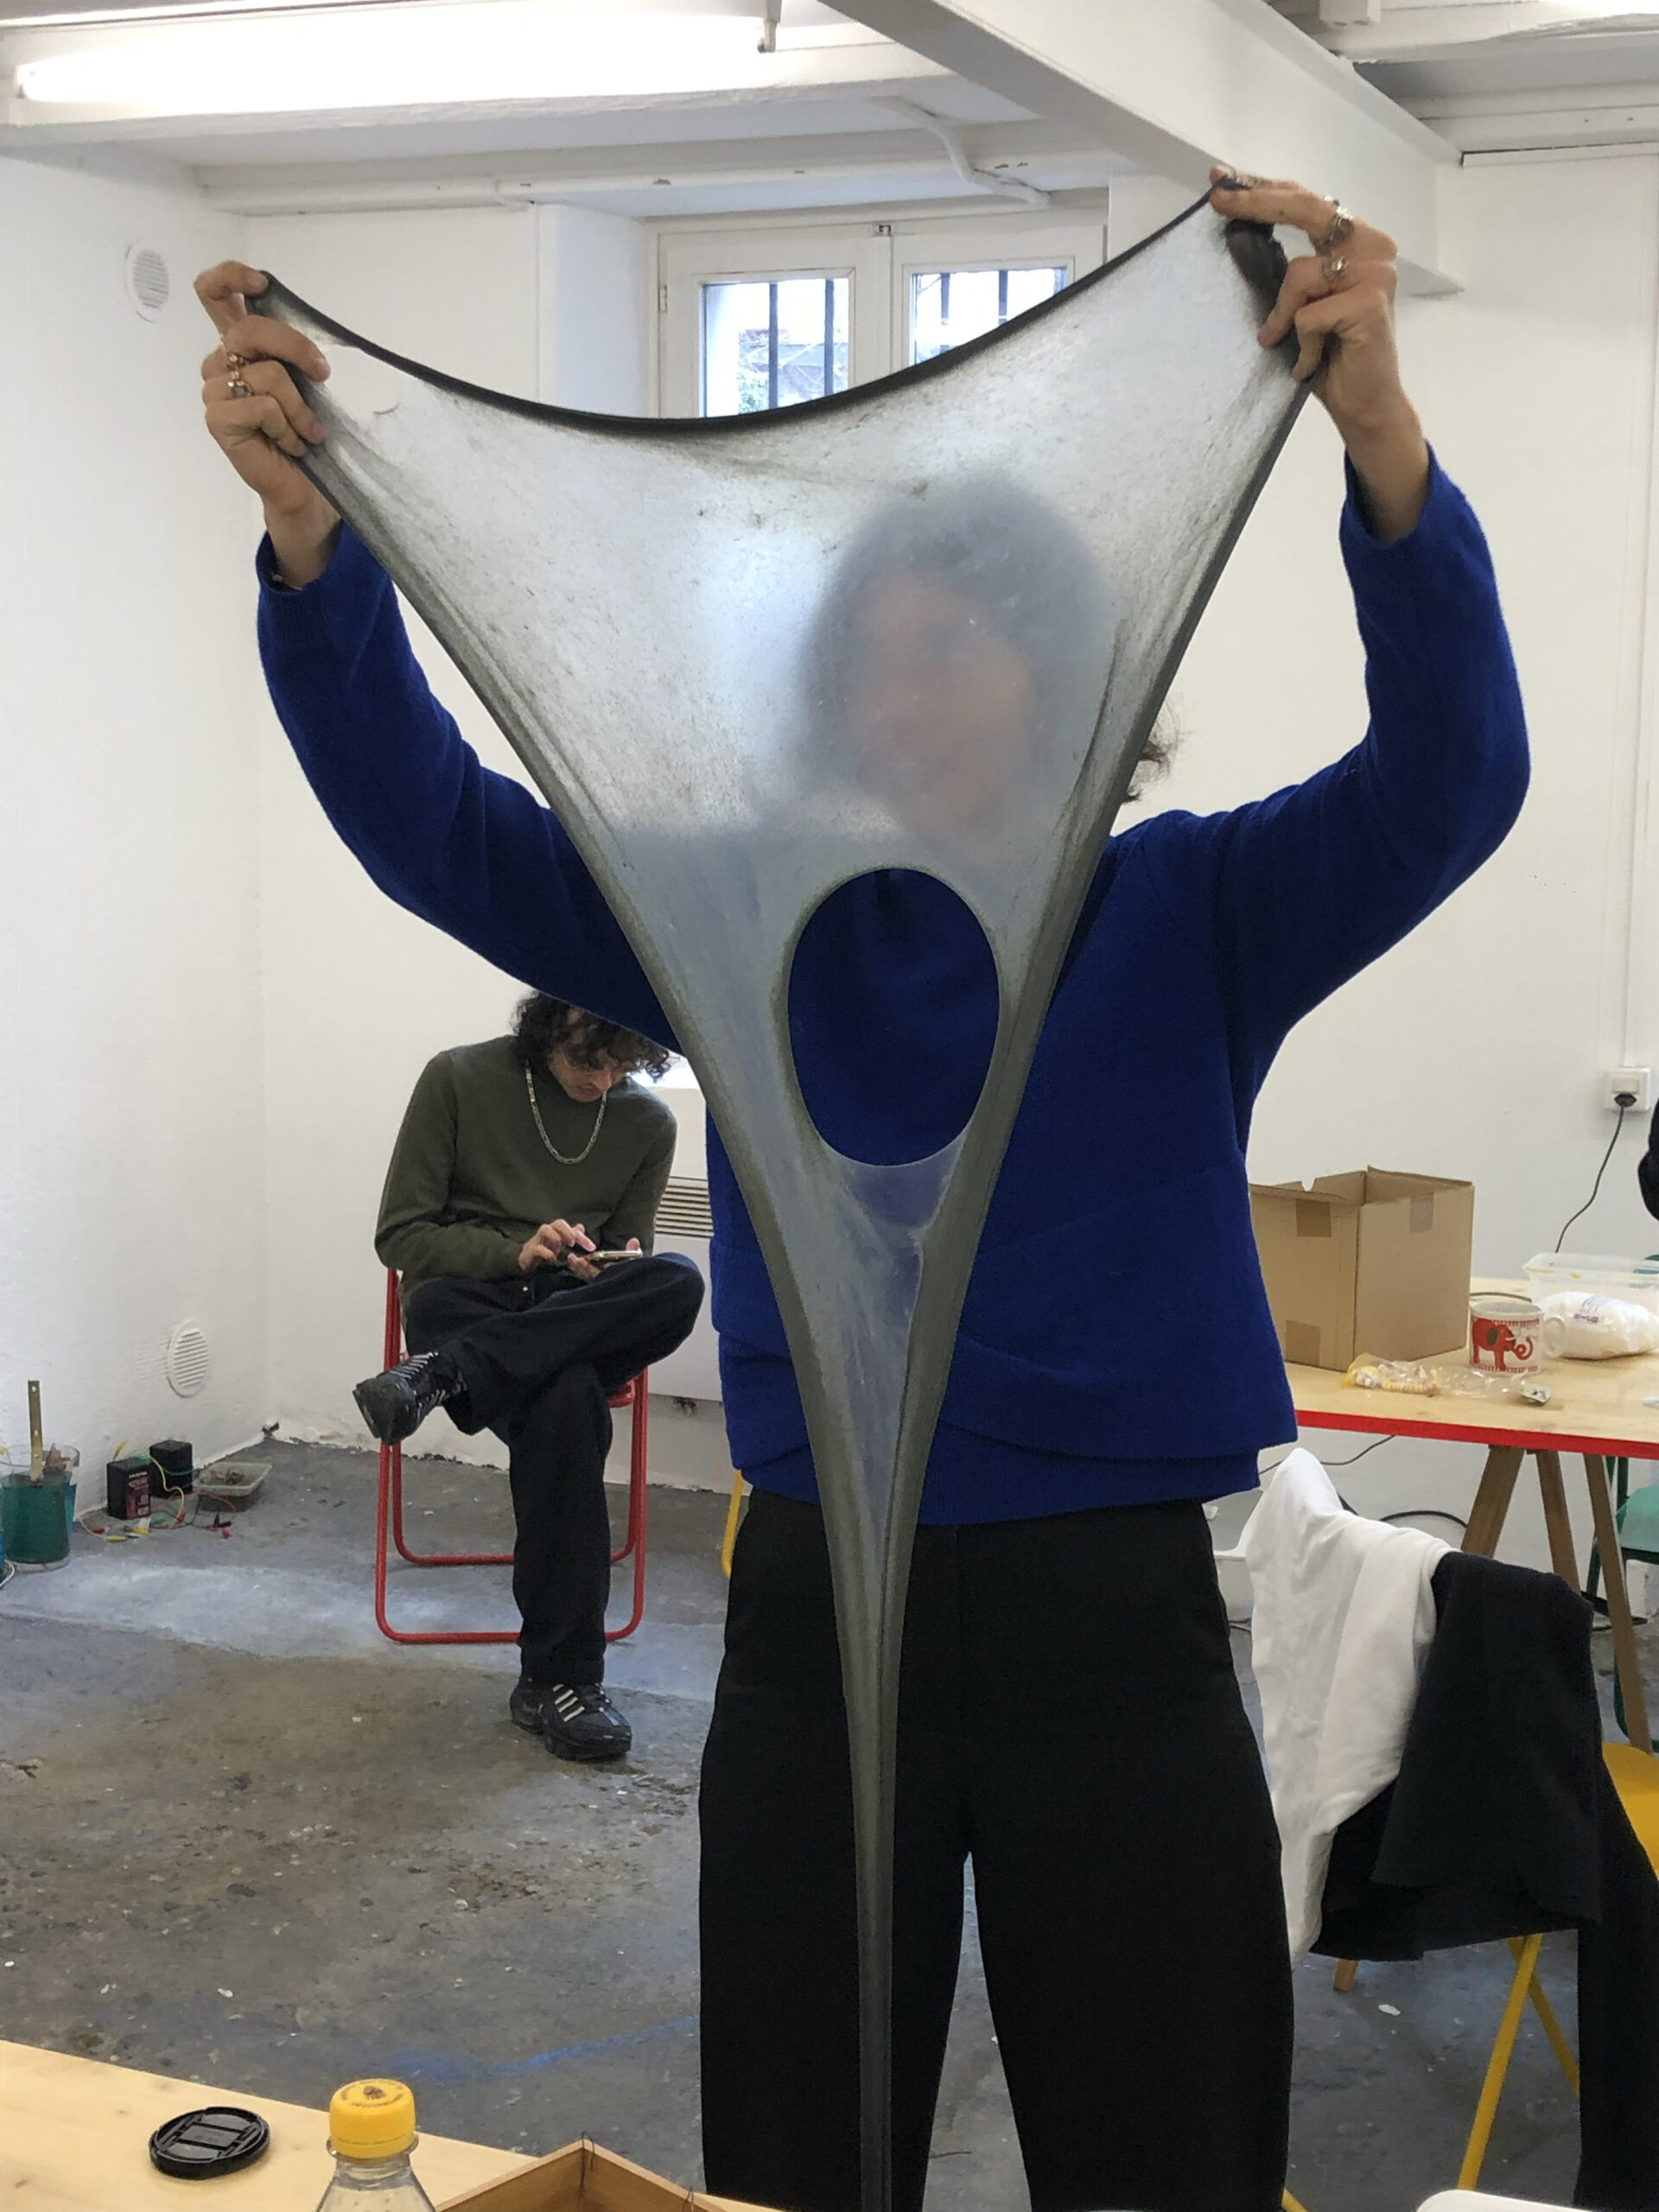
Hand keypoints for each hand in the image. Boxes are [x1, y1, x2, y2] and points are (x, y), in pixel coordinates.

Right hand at [195, 260, 340, 585]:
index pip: (214, 294)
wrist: (307, 487)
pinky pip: (262, 407)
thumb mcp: (308, 382)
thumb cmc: (309, 431)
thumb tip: (312, 339)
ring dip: (301, 407)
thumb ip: (295, 351)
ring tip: (309, 431)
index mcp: (239, 346)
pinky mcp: (217, 419)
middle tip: (324, 375)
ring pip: (267, 375)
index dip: (230, 278)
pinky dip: (289, 427)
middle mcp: (221, 362)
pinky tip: (293, 445)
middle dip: (296, 348)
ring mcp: (215, 391)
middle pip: (250, 329)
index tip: (260, 281)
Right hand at [518, 1219, 595, 1276]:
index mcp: (556, 1231)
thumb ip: (571, 1236)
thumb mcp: (559, 1244)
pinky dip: (546, 1252)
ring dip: (555, 1236)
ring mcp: (537, 1240)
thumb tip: (581, 1226)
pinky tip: (553, 1258)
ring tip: (561, 1245)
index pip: (571, 1228)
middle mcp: (547, 1232)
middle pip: (558, 1223)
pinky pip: (537, 1248)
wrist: (526, 1262)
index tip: (592, 1247)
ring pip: (544, 1229)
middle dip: (568, 1231)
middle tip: (574, 1242)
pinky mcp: (530, 1251)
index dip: (582, 1237)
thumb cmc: (544, 1251)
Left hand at [1209, 172, 1429, 542]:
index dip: (1264, 188)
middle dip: (1256, 204)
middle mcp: (1372, 246)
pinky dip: (1302, 346)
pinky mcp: (1369, 304)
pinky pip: (1307, 316)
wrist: (1364, 405)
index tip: (1223, 179)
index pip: (1306, 200)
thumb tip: (1237, 234)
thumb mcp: (1299, 305)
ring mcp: (1376, 273)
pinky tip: (1313, 363)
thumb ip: (1284, 270)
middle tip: (1218, 201)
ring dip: (1284, 316)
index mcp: (1355, 240)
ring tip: (1292, 345)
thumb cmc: (1329, 356)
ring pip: (1298, 274)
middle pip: (1305, 209)